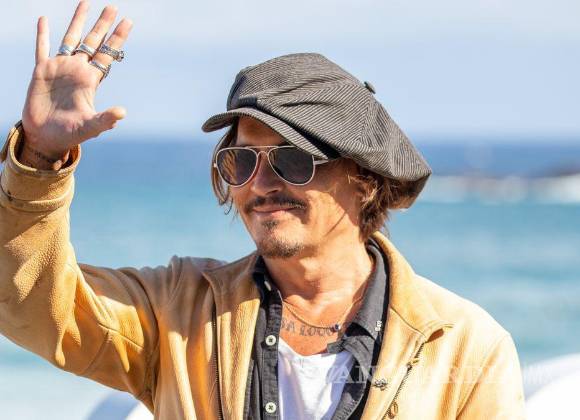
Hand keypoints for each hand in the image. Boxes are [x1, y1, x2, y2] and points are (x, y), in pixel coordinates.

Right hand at [21, 1, 132, 159]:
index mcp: (91, 81)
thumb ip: (105, 119)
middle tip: (113, 7)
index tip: (127, 22)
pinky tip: (44, 20)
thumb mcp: (90, 127)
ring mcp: (60, 68)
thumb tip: (122, 113)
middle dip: (102, 25)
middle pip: (93, 42)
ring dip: (78, 22)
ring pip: (70, 39)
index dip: (117, 39)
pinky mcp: (41, 71)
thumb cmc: (71, 134)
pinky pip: (42, 49)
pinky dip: (43, 34)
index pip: (107, 55)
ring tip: (86, 3)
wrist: (46, 137)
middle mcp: (77, 70)